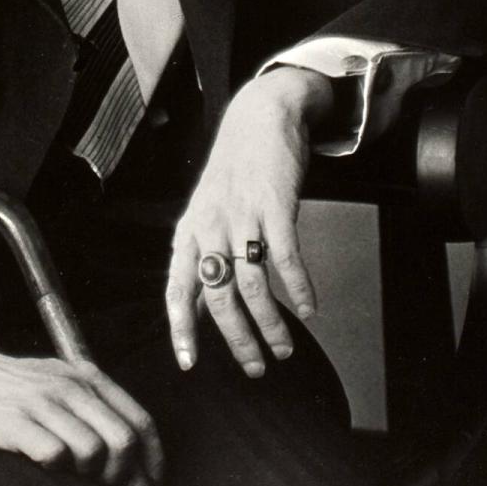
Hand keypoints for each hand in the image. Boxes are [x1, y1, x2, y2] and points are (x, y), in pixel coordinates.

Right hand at [0, 331, 163, 485]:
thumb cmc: (12, 386)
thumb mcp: (57, 381)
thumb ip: (91, 408)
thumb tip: (129, 455)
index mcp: (86, 377)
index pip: (140, 422)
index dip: (151, 463)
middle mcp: (69, 386)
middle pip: (123, 441)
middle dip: (125, 480)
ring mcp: (41, 402)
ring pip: (93, 450)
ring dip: (90, 475)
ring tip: (73, 476)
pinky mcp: (13, 421)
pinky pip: (52, 453)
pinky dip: (56, 467)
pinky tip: (43, 464)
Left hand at [165, 66, 331, 375]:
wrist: (259, 117)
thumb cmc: (234, 171)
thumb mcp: (207, 212)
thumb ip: (203, 257)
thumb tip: (199, 310)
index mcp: (189, 230)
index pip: (178, 287)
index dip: (182, 328)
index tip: (189, 363)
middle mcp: (210, 225)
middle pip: (218, 296)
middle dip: (237, 339)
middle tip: (254, 367)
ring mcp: (243, 216)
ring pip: (253, 285)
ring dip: (271, 324)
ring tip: (283, 348)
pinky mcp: (275, 206)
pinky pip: (286, 258)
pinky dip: (298, 288)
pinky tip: (309, 309)